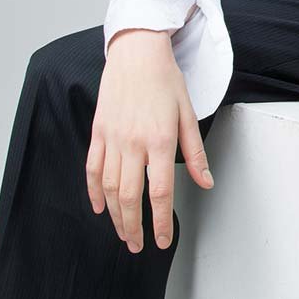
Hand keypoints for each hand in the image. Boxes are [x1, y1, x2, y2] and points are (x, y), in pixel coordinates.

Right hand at [86, 29, 213, 252]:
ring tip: (123, 234)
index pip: (160, 192)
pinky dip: (93, 192)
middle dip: (134, 227)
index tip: (162, 240)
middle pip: (129, 196)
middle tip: (139, 245)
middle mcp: (133, 142)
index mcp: (159, 140)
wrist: (137, 53)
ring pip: (108, 188)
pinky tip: (100, 208)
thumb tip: (206, 182)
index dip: (161, 221)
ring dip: (115, 216)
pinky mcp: (98, 131)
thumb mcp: (188, 115)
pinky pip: (92, 168)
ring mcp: (112, 138)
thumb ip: (195, 153)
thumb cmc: (166, 80)